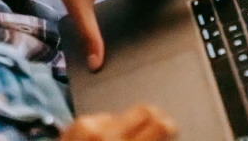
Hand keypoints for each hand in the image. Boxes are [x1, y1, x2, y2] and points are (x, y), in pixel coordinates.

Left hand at [61, 104, 176, 140]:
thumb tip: (165, 137)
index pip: (159, 124)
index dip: (169, 128)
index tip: (171, 133)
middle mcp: (106, 134)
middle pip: (144, 110)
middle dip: (153, 121)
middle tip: (157, 132)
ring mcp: (88, 126)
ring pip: (123, 115)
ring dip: (128, 128)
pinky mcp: (76, 124)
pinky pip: (103, 119)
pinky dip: (108, 130)